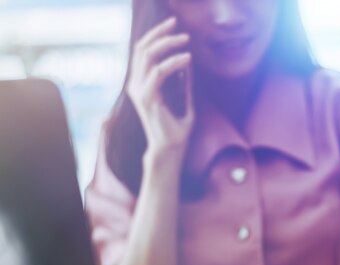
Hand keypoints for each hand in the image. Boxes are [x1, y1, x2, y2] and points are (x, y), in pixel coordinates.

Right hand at [126, 16, 194, 156]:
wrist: (171, 150)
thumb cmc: (177, 130)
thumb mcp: (184, 101)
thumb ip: (184, 84)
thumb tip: (188, 63)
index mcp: (142, 84)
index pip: (143, 51)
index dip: (156, 35)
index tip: (174, 26)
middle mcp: (137, 84)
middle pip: (142, 48)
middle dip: (160, 33)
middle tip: (178, 25)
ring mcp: (139, 90)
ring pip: (147, 55)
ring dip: (168, 44)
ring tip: (186, 40)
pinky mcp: (147, 98)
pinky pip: (159, 72)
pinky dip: (174, 62)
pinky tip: (187, 59)